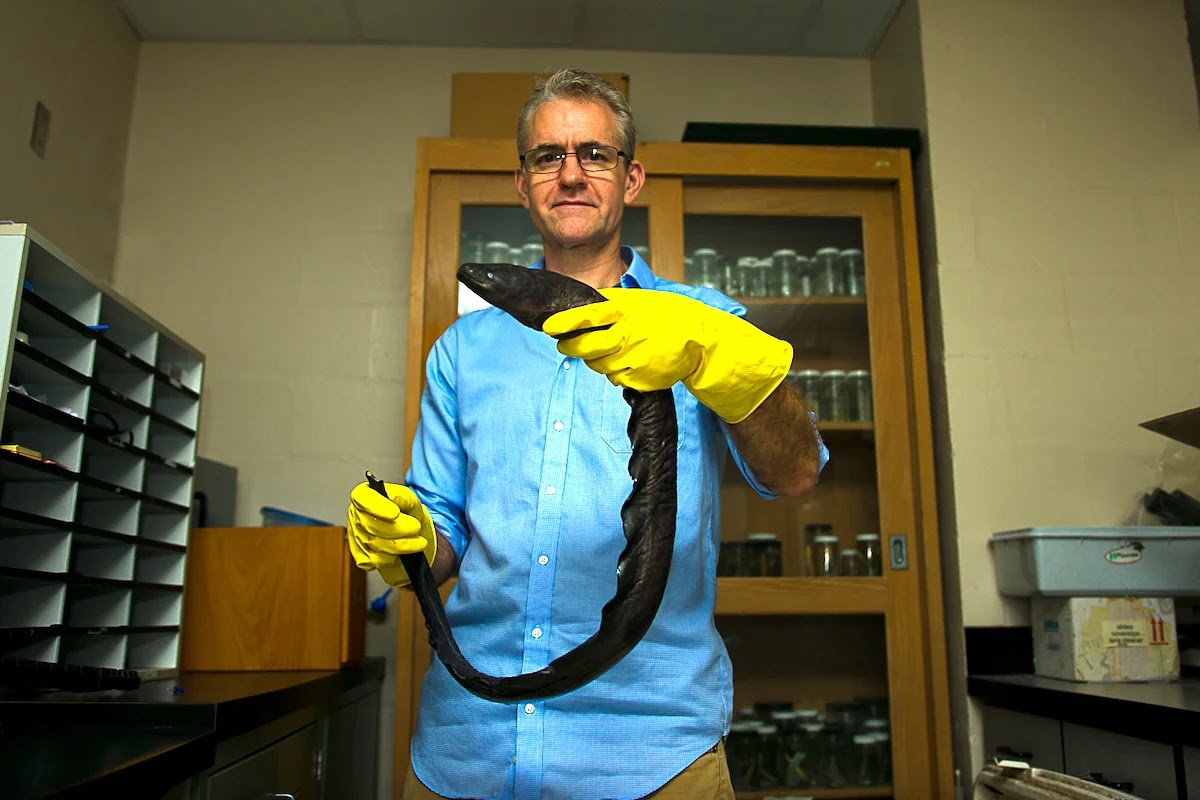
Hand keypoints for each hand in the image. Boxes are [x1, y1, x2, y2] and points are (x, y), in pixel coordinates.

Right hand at [346, 481, 437, 586]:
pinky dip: (393, 558)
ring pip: (374, 545)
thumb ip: (403, 498)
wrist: (413, 536)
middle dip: (397, 529)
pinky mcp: (361, 557)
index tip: (395, 513)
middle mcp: (356, 515)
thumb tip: (394, 497)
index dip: (377, 507)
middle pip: (370, 525)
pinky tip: (403, 552)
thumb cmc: (409, 514)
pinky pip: (375, 560)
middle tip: (416, 528)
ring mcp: (357, 537)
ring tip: (418, 542)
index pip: (362, 499)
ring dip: (401, 545)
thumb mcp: (411, 501)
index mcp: (364, 495)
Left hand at [543, 288, 791, 423]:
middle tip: (564, 343)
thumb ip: (613, 302)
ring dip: (596, 359)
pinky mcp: (639, 380)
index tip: (548, 326)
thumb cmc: (671, 316)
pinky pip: (615, 379)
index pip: (588, 317)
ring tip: (610, 348)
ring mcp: (633, 362)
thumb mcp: (642, 300)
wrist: (701, 342)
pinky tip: (628, 361)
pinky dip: (615, 371)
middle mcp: (627, 338)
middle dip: (570, 347)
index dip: (565, 322)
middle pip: (585, 348)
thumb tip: (585, 302)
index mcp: (626, 314)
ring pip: (598, 366)